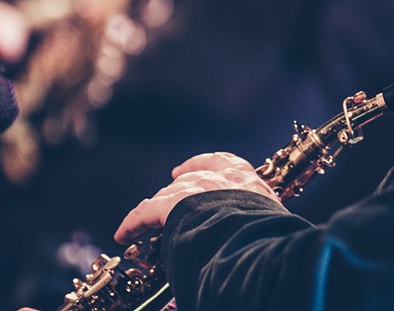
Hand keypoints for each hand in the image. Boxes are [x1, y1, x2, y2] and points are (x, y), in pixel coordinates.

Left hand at [114, 152, 280, 243]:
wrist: (251, 232)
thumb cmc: (267, 227)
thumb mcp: (270, 213)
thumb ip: (258, 212)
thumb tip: (261, 227)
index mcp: (243, 176)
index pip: (221, 160)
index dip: (201, 163)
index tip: (188, 168)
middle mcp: (216, 177)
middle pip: (189, 178)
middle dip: (176, 187)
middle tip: (167, 195)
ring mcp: (192, 190)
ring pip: (165, 195)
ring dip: (153, 207)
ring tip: (141, 220)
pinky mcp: (169, 206)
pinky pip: (145, 213)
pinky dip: (132, 224)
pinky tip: (123, 233)